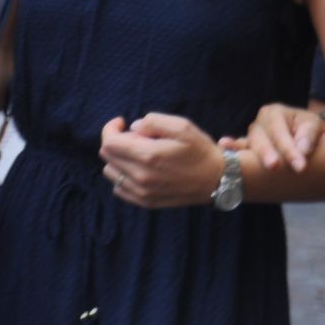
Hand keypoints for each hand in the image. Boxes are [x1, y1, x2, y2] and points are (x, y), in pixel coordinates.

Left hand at [99, 113, 225, 208]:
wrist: (217, 180)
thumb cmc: (200, 150)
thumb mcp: (182, 126)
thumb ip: (154, 121)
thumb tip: (134, 127)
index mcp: (148, 156)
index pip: (109, 143)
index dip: (111, 128)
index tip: (122, 122)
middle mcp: (140, 177)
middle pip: (107, 156)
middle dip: (117, 141)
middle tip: (137, 136)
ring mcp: (141, 192)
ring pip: (110, 172)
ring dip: (118, 159)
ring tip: (139, 153)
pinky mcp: (145, 202)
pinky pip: (119, 188)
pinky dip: (123, 175)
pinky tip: (140, 168)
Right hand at [241, 104, 324, 173]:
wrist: (303, 134)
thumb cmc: (308, 129)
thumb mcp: (313, 126)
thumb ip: (309, 136)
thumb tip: (303, 150)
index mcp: (275, 113)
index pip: (280, 132)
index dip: (290, 150)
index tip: (301, 167)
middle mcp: (259, 121)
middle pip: (261, 139)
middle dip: (268, 153)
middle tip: (274, 166)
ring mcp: (251, 135)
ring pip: (251, 146)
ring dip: (255, 157)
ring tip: (253, 165)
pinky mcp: (247, 148)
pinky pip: (240, 150)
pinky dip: (233, 150)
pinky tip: (224, 147)